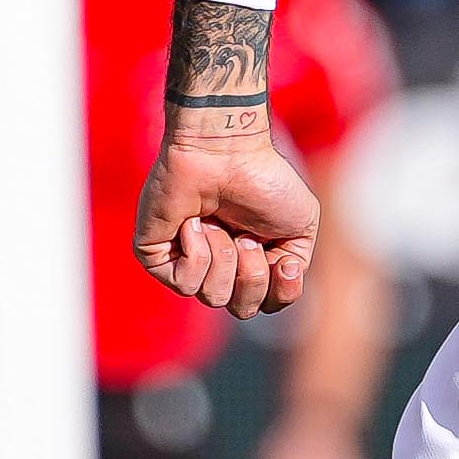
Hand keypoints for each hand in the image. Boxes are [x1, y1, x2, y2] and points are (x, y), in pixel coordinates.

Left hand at [133, 110, 322, 320]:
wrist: (226, 150)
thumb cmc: (264, 179)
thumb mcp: (302, 227)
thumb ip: (295, 267)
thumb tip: (274, 284)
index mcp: (250, 261)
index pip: (265, 304)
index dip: (280, 292)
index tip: (283, 262)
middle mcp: (218, 265)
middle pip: (242, 309)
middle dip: (251, 274)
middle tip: (244, 235)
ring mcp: (185, 261)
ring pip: (213, 297)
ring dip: (223, 257)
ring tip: (217, 221)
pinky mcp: (156, 255)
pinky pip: (183, 283)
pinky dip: (197, 253)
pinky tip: (194, 223)